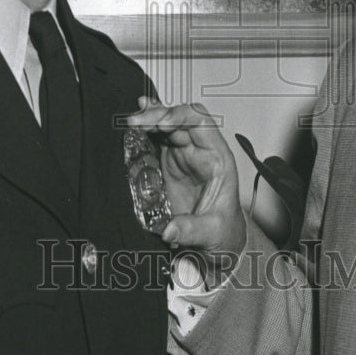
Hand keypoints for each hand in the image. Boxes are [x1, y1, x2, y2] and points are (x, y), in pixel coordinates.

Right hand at [127, 98, 245, 273]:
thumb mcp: (212, 233)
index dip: (181, 117)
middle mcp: (201, 150)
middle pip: (180, 119)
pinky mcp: (170, 161)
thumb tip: (168, 229)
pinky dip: (146, 128)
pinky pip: (158, 137)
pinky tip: (136, 120)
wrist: (221, 238)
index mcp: (218, 158)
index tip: (161, 124)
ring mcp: (185, 154)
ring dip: (149, 120)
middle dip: (157, 116)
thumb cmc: (224, 230)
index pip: (202, 123)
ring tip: (131, 121)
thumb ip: (191, 230)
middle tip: (135, 122)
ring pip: (167, 125)